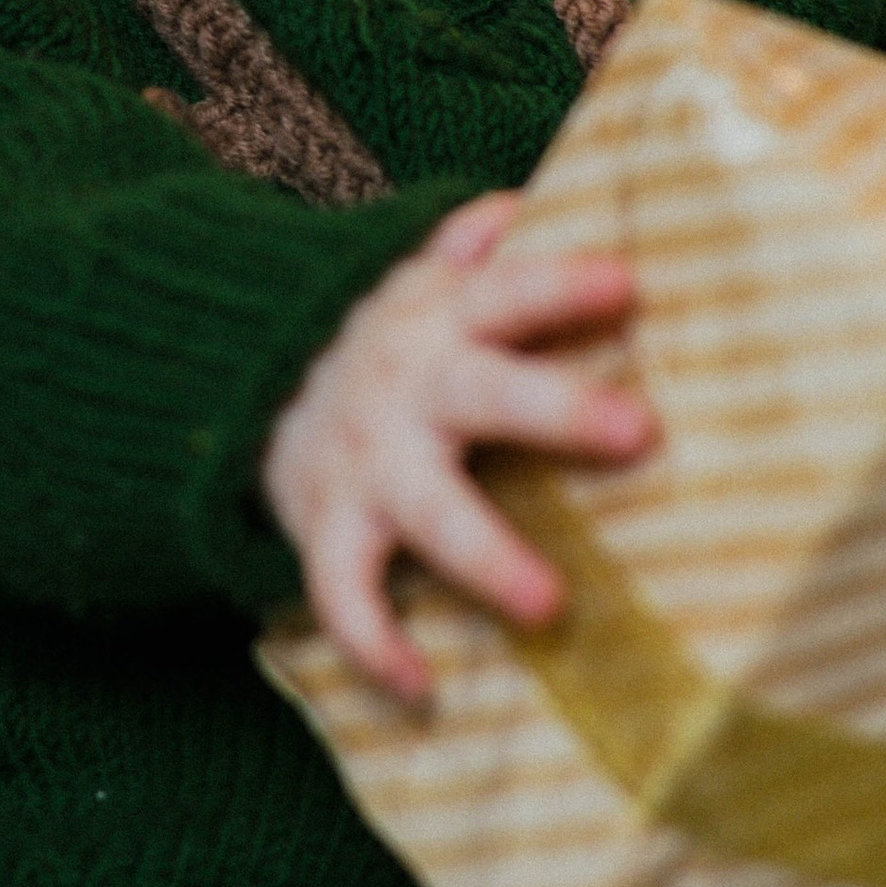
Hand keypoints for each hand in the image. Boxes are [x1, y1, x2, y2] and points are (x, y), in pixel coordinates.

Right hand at [260, 191, 656, 706]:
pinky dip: (374, 644)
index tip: (630, 285)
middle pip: (484, 393)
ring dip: (489, 558)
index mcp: (443, 318)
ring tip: (552, 607)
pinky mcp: (329, 529)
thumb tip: (531, 198)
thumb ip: (477, 239)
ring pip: (426, 514)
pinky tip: (423, 688)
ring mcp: (367, 465)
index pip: (510, 290)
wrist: (244, 384)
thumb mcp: (422, 273)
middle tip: (641, 431)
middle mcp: (408, 389)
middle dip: (557, 410)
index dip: (564, 284)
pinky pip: (343, 594)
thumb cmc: (388, 339)